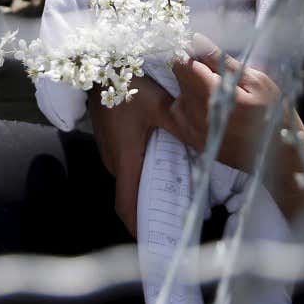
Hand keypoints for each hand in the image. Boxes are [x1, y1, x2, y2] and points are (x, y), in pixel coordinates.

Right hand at [88, 77, 171, 236]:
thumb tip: (206, 144)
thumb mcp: (158, 102)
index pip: (127, 206)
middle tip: (180, 216)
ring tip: (179, 191)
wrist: (97, 61)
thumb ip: (182, 125)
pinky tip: (165, 162)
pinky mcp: (112, 140)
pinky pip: (128, 164)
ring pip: (130, 178)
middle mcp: (114, 160)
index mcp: (125, 157)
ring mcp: (110, 151)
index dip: (140, 228)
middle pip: (132, 195)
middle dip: (152, 209)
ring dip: (149, 187)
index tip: (157, 242)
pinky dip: (144, 170)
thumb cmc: (126, 80)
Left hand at [165, 34, 287, 175]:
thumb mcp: (255, 81)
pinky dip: (187, 106)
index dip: (190, 54)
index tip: (202, 53)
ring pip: (178, 97)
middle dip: (193, 71)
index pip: (182, 65)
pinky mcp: (194, 142)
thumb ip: (221, 61)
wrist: (280, 157)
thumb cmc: (274, 114)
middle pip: (180, 80)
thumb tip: (196, 39)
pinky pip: (177, 117)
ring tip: (218, 93)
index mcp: (213, 95)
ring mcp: (193, 131)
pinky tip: (208, 106)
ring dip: (191, 90)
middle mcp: (196, 115)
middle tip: (218, 74)